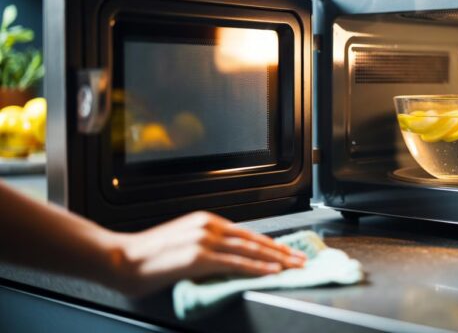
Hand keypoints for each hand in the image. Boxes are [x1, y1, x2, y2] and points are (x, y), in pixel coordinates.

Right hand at [107, 212, 305, 295]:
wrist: (120, 258)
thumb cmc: (147, 256)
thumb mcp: (183, 243)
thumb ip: (206, 247)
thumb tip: (227, 258)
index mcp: (206, 221)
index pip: (247, 233)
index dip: (270, 244)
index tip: (287, 251)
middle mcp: (208, 226)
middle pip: (254, 239)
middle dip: (281, 250)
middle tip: (302, 259)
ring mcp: (204, 240)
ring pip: (250, 250)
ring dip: (276, 259)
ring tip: (294, 266)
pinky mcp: (199, 256)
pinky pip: (235, 262)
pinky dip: (257, 267)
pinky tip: (272, 271)